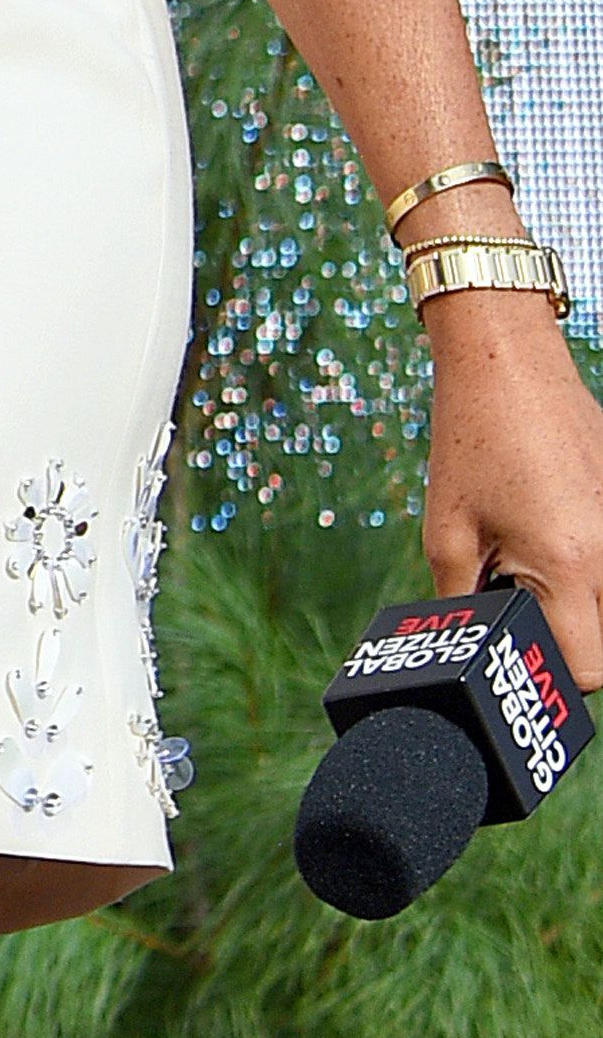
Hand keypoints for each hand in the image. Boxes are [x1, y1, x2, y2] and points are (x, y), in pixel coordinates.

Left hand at [426, 299, 602, 693]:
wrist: (507, 364)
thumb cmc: (473, 443)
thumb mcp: (449, 534)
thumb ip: (463, 603)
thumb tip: (469, 648)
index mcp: (570, 567)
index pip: (588, 669)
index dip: (549, 674)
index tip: (517, 653)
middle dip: (565, 641)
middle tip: (516, 610)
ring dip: (577, 601)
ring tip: (528, 563)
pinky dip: (586, 563)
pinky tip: (547, 530)